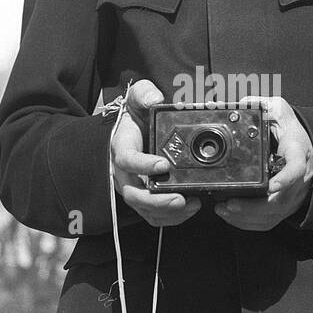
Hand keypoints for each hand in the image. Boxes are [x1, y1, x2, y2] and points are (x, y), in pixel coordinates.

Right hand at [110, 80, 202, 227]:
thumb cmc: (136, 116)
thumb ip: (144, 94)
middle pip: (134, 195)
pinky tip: (191, 208)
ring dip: (167, 212)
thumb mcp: (138, 98)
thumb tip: (154, 99)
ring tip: (191, 205)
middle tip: (180, 198)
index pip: (127, 160)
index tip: (163, 164)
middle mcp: (124, 173)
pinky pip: (155, 215)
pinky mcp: (145, 198)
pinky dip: (172, 218)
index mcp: (122, 148)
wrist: (132, 131)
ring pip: (145, 209)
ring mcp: (134, 188)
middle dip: (157, 200)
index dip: (143, 165)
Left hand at [215, 94, 312, 231]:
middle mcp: (299, 178)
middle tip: (227, 204)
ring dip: (246, 217)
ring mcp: (294, 195)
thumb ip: (259, 104)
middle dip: (251, 207)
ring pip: (273, 215)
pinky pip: (269, 221)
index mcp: (298, 152)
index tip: (271, 185)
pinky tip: (231, 217)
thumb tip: (235, 104)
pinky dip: (248, 223)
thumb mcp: (278, 110)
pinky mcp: (286, 206)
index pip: (296, 168)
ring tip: (223, 210)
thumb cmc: (291, 128)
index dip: (285, 179)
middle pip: (279, 201)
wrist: (307, 146)